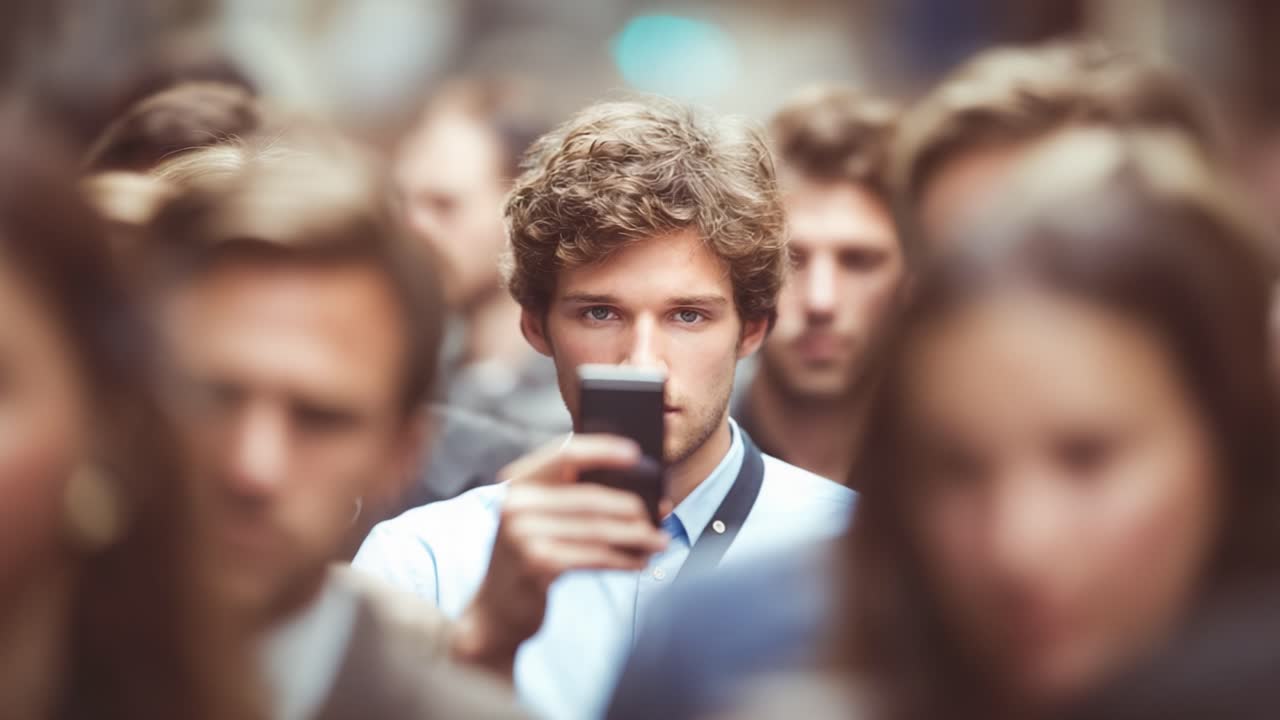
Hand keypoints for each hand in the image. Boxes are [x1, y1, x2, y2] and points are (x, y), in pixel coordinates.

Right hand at [451, 435, 668, 677]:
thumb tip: (636, 493)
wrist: (495, 612)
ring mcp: (523, 536)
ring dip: (636, 536)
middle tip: (660, 516)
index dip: (602, 450)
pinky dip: (622, 559)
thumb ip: (572, 499)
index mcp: (518, 484)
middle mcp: (515, 505)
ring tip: (659, 541)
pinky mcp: (537, 565)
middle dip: (633, 507)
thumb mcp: (538, 521)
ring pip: (597, 529)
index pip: (564, 454)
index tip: (636, 454)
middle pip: (589, 497)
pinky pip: (594, 557)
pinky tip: (639, 562)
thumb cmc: (527, 559)